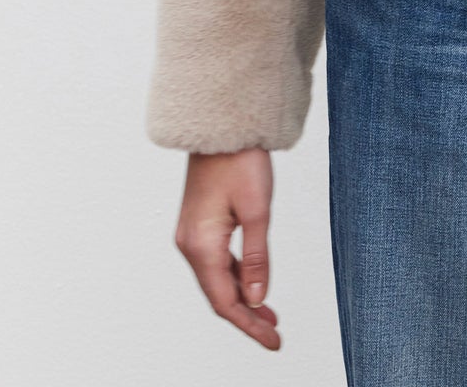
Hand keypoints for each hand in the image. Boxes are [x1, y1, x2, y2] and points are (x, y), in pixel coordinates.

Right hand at [174, 148, 280, 349]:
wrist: (220, 124)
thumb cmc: (240, 160)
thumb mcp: (258, 210)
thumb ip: (258, 258)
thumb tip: (258, 299)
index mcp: (201, 245)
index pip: (225, 302)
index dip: (250, 325)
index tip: (274, 342)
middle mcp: (190, 245)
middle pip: (219, 294)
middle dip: (247, 317)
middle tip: (276, 335)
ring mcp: (193, 235)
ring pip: (219, 279)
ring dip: (243, 298)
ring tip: (270, 317)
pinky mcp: (200, 224)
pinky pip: (218, 262)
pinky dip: (237, 277)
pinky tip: (254, 285)